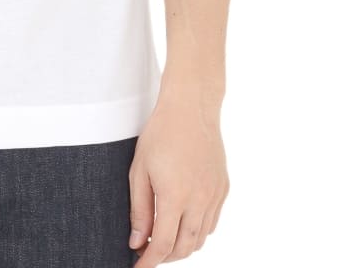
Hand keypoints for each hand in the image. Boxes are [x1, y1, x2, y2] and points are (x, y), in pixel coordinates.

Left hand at [128, 95, 228, 264]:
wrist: (191, 107)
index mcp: (175, 196)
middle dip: (166, 257)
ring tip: (163, 240)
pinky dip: (197, 231)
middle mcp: (199, 200)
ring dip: (183, 247)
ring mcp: (214, 195)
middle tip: (148, 252)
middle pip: (185, 248)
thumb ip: (139, 209)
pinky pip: (211, 222)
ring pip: (201, 238)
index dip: (150, 261)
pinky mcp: (223, 188)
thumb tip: (137, 242)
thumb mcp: (139, 169)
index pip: (163, 244)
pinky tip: (183, 223)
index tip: (137, 267)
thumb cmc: (160, 134)